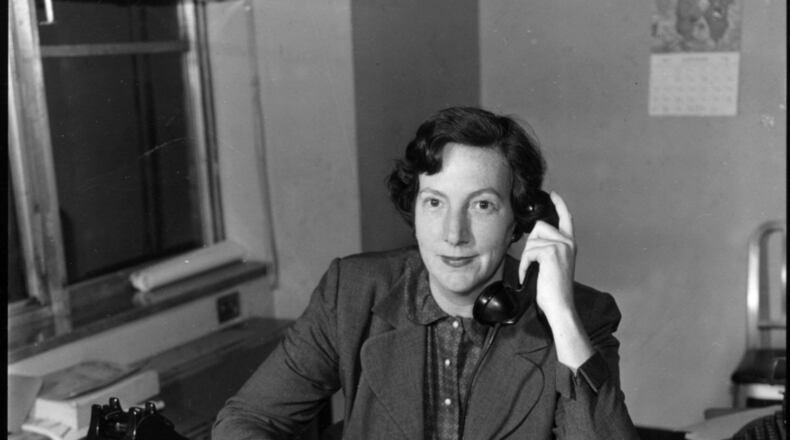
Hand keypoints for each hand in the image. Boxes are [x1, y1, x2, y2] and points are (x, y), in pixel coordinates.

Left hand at [518, 191, 592, 370]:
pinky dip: (524, 265)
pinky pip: (528, 252)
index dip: (560, 204)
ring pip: (532, 240)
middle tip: (533, 264)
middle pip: (539, 227)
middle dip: (530, 245)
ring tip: (531, 273)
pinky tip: (529, 276)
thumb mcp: (552, 265)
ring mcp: (561, 246)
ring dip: (526, 258)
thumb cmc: (553, 290)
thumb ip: (548, 250)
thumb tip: (533, 240)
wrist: (560, 306)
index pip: (566, 218)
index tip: (553, 194)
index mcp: (570, 244)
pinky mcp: (551, 252)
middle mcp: (568, 242)